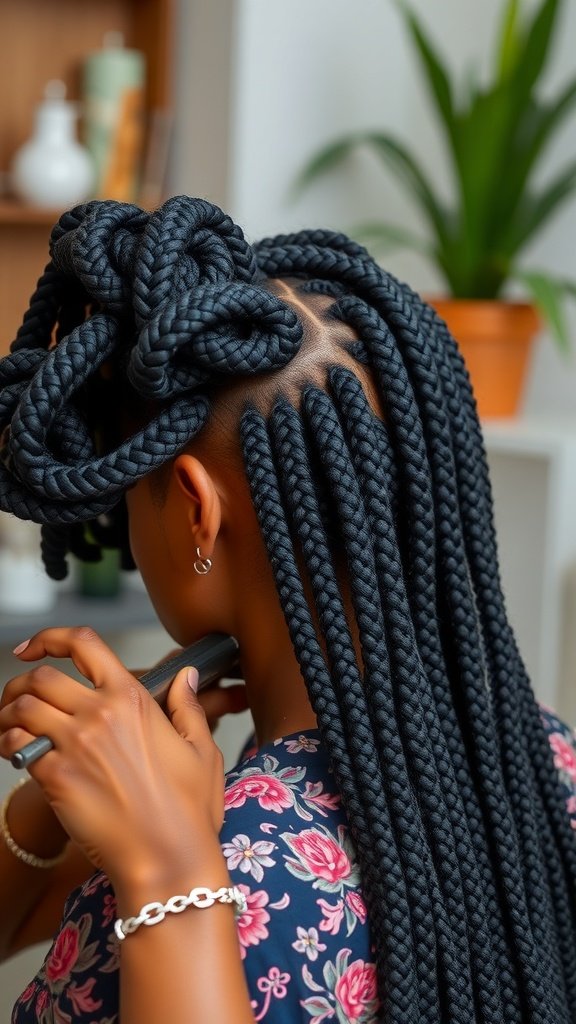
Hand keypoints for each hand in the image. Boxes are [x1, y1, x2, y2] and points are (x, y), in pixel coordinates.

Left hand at [0, 628, 225, 884]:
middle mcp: (100, 713)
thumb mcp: (202, 750)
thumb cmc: (188, 810)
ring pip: (22, 708)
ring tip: (8, 725)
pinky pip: (16, 747)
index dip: (51, 638)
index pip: (84, 644)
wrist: (167, 858)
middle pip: (42, 676)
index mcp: (133, 699)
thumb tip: (186, 676)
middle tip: (18, 695)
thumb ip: (188, 706)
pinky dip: (8, 746)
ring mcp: (75, 745)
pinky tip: (15, 756)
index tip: (35, 646)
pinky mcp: (55, 777)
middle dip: (23, 680)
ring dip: (8, 712)